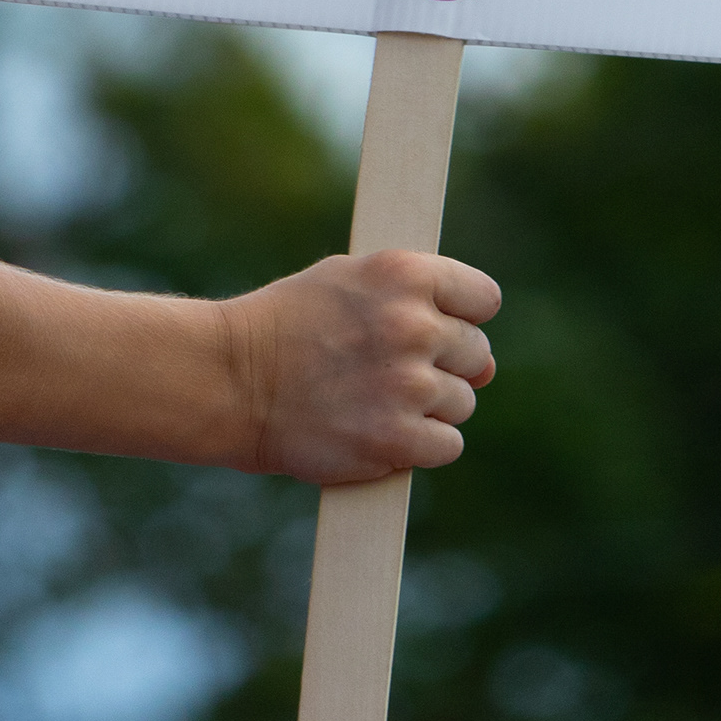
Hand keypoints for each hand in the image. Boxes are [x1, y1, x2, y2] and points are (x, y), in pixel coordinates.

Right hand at [225, 249, 502, 483]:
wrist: (230, 380)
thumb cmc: (290, 326)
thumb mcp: (350, 284)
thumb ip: (423, 306)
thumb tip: (490, 366)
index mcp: (406, 274)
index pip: (484, 299)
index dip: (460, 317)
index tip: (428, 331)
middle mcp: (414, 325)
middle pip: (477, 354)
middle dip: (443, 366)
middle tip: (388, 371)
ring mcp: (408, 384)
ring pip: (462, 403)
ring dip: (428, 408)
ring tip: (374, 401)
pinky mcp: (396, 439)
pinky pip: (447, 445)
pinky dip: (420, 446)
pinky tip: (380, 431)